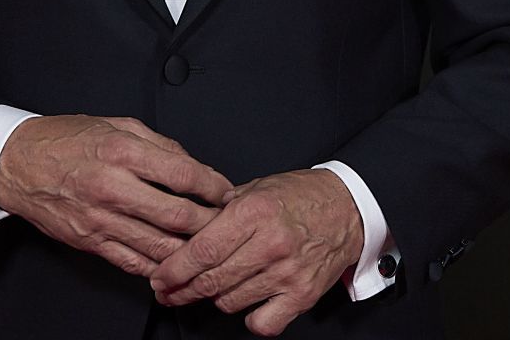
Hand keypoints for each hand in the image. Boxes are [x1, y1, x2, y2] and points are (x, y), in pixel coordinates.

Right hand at [0, 115, 232, 277]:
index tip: (226, 190)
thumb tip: (192, 165)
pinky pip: (133, 262)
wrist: (16, 163)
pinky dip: (158, 267)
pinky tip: (174, 262)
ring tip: (207, 245)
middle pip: (176, 215)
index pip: (182, 173)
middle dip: (209, 222)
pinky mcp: (90, 242)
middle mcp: (112, 187)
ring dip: (189, 250)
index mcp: (120, 152)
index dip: (212, 185)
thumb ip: (158, 144)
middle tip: (226, 222)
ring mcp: (100, 219)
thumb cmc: (65, 140)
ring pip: (159, 245)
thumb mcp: (115, 124)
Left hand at [150, 168, 363, 335]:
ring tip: (213, 288)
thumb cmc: (302, 196)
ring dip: (215, 298)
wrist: (349, 207)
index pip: (203, 250)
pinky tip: (247, 302)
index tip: (160, 278)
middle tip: (169, 291)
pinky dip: (250, 317)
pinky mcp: (303, 295)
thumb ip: (223, 209)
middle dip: (183, 290)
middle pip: (213, 280)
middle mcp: (271, 244)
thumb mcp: (258, 187)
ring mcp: (288, 273)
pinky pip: (263, 323)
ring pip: (232, 302)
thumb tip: (186, 230)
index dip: (175, 269)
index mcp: (255, 212)